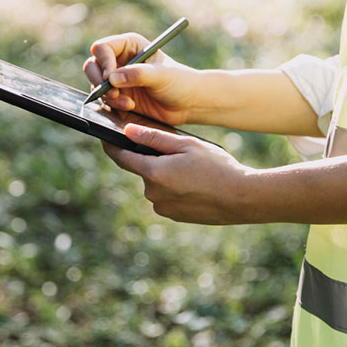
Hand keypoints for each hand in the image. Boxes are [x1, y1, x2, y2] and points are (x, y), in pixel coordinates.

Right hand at [83, 32, 199, 124]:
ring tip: (127, 103)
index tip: (110, 77)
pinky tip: (129, 107)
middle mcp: (120, 60)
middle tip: (113, 92)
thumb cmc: (179, 82)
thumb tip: (112, 78)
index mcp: (129, 45)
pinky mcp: (119, 97)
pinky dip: (113, 105)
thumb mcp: (161, 75)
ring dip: (108, 96)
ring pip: (96, 85)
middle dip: (99, 81)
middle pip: (92, 65)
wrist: (187, 104)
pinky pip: (105, 100)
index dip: (103, 62)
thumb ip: (137, 74)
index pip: (103, 48)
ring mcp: (118, 80)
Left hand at [102, 123, 253, 223]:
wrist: (241, 198)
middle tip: (179, 152)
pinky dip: (175, 188)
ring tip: (193, 169)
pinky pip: (167, 197)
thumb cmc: (216, 167)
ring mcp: (163, 208)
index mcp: (153, 172)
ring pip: (156, 184)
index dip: (111, 145)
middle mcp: (153, 193)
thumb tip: (128, 131)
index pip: (121, 157)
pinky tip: (196, 183)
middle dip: (154, 159)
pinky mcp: (175, 216)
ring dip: (166, 174)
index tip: (105, 137)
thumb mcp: (186, 145)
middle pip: (144, 169)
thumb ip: (154, 138)